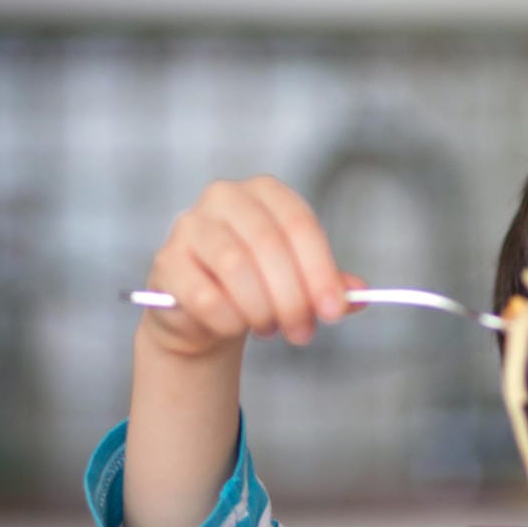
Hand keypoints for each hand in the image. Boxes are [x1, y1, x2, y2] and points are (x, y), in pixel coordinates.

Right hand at [138, 175, 359, 359]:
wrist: (204, 310)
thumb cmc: (260, 286)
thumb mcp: (301, 282)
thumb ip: (330, 286)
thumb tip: (360, 295)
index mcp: (265, 193)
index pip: (299, 223)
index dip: (320, 270)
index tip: (334, 311)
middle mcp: (224, 197)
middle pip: (269, 244)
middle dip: (293, 297)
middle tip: (303, 333)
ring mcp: (190, 226)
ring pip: (235, 266)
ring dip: (262, 309)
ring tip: (271, 329)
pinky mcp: (168, 261)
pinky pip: (205, 296)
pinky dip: (230, 320)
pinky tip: (237, 326)